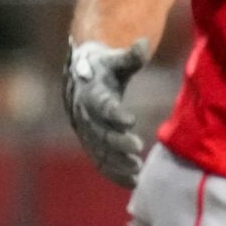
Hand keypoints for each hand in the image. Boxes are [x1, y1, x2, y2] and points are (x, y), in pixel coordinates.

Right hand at [65, 39, 151, 186]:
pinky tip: (132, 183)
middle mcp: (86, 116)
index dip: (114, 114)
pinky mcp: (92, 144)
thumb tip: (144, 43)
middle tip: (137, 149)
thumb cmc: (105, 67)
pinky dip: (114, 173)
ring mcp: (87, 132)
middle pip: (100, 132)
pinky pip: (101, 162)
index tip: (130, 120)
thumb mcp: (116, 60)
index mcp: (91, 93)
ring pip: (99, 151)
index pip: (101, 105)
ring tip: (136, 170)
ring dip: (117, 162)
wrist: (81, 78)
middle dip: (118, 143)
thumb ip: (130, 56)